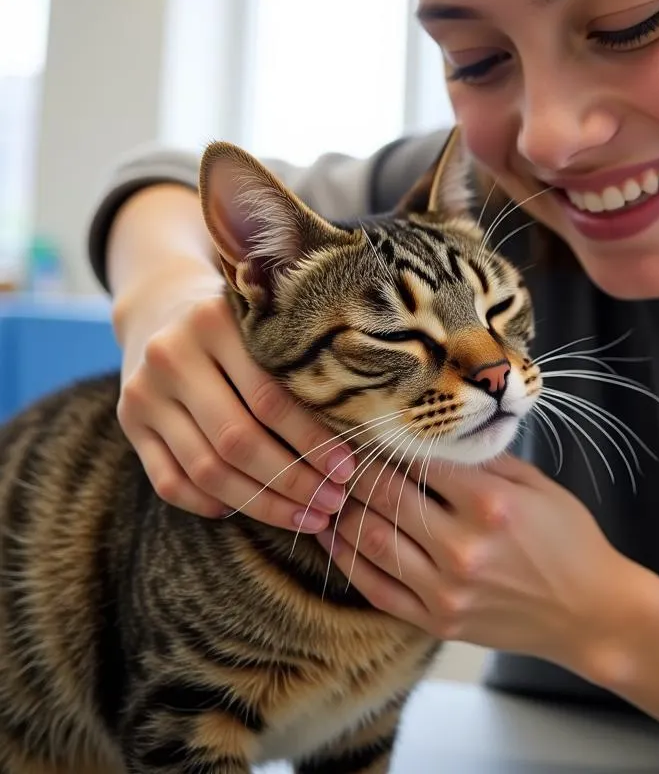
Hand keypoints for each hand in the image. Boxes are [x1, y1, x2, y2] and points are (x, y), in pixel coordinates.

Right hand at [115, 272, 353, 530]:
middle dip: (292, 481)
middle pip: (237, 440)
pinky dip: (211, 504)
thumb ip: (300, 363)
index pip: (270, 398)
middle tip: (333, 503)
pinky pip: (169, 482)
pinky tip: (248, 510)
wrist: (163, 305)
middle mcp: (171, 355)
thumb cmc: (242, 322)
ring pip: (204, 469)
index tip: (349, 468)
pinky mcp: (127, 423)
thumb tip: (365, 427)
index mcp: (215, 322)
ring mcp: (142, 392)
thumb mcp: (266, 323)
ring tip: (306, 517)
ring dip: (261, 504)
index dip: (312, 441)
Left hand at [317, 452, 626, 667]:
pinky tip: (332, 537)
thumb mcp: (536, 486)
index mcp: (490, 504)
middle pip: (387, 496)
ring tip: (328, 490)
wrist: (591, 613)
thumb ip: (485, 460)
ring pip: (370, 540)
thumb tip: (439, 433)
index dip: (389, 442)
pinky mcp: (438, 621)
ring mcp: (447, 589)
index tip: (370, 429)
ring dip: (342, 511)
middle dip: (357, 471)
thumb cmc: (570, 542)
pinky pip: (377, 588)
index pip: (419, 460)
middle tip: (339, 454)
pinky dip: (347, 560)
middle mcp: (463, 547)